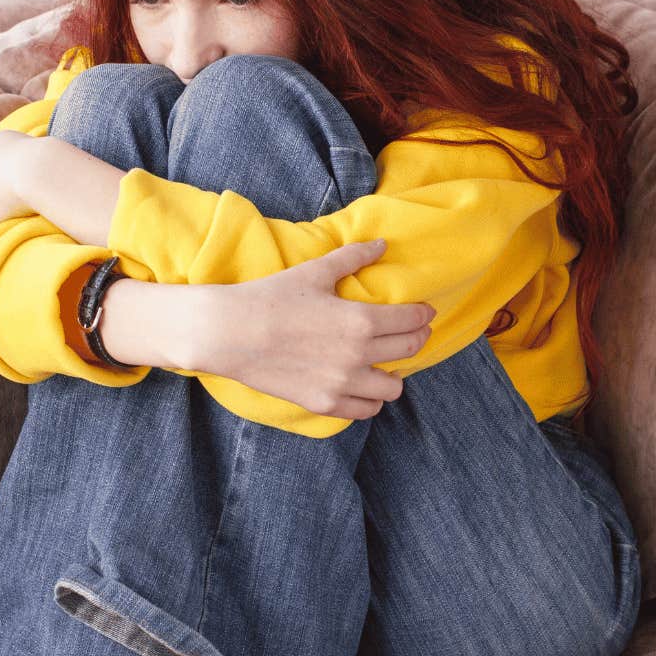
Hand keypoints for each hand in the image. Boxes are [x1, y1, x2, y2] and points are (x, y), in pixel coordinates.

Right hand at [195, 240, 434, 420]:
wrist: (230, 333)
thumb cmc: (272, 297)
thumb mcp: (315, 272)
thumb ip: (353, 257)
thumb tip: (382, 245)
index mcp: (360, 321)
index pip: (411, 320)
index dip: (423, 314)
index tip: (425, 312)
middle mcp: (358, 356)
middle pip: (409, 351)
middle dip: (418, 338)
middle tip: (414, 332)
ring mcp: (342, 383)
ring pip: (393, 388)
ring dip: (394, 374)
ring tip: (386, 364)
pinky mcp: (324, 402)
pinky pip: (364, 410)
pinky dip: (370, 399)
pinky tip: (363, 385)